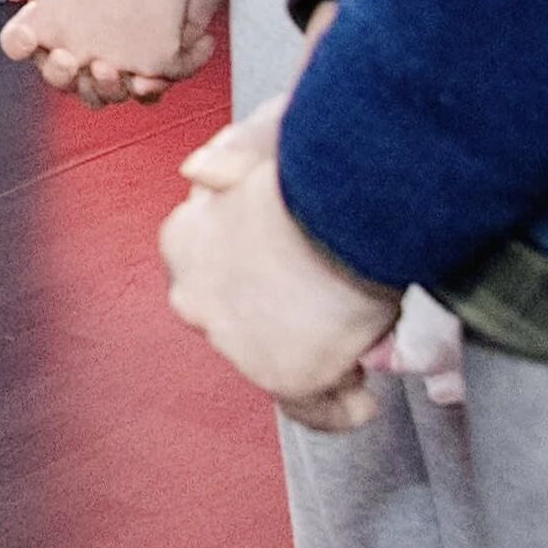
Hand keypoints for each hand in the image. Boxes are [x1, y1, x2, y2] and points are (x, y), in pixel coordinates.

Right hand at [0, 0, 220, 105]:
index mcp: (50, 14)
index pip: (20, 41)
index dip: (20, 43)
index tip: (30, 34)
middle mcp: (80, 40)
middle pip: (59, 78)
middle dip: (60, 74)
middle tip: (70, 57)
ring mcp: (117, 53)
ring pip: (102, 94)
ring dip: (103, 89)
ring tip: (110, 69)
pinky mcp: (155, 58)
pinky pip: (149, 89)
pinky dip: (148, 89)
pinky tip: (148, 76)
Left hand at [161, 97, 395, 429]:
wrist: (348, 199)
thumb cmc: (315, 162)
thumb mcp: (266, 138)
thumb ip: (233, 151)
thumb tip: (195, 172)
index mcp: (183, 239)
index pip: (214, 269)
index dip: (261, 269)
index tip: (300, 265)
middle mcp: (193, 297)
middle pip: (243, 319)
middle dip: (286, 317)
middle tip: (333, 302)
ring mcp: (234, 341)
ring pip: (278, 360)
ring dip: (318, 354)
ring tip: (358, 334)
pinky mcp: (283, 375)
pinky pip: (313, 409)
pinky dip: (341, 409)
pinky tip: (364, 399)